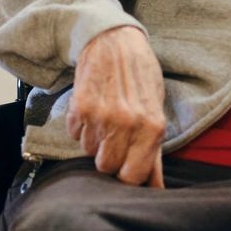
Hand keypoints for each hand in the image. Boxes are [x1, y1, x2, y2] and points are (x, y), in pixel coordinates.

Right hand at [65, 24, 166, 186]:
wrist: (114, 39)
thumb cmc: (140, 75)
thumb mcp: (156, 110)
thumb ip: (154, 154)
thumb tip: (156, 190)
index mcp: (152, 127)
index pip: (132, 177)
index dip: (127, 174)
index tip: (125, 165)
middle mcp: (127, 123)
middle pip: (106, 167)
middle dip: (109, 156)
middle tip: (115, 136)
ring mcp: (101, 116)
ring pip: (88, 151)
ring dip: (94, 140)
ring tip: (105, 116)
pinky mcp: (79, 107)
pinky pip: (74, 134)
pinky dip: (80, 126)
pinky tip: (92, 107)